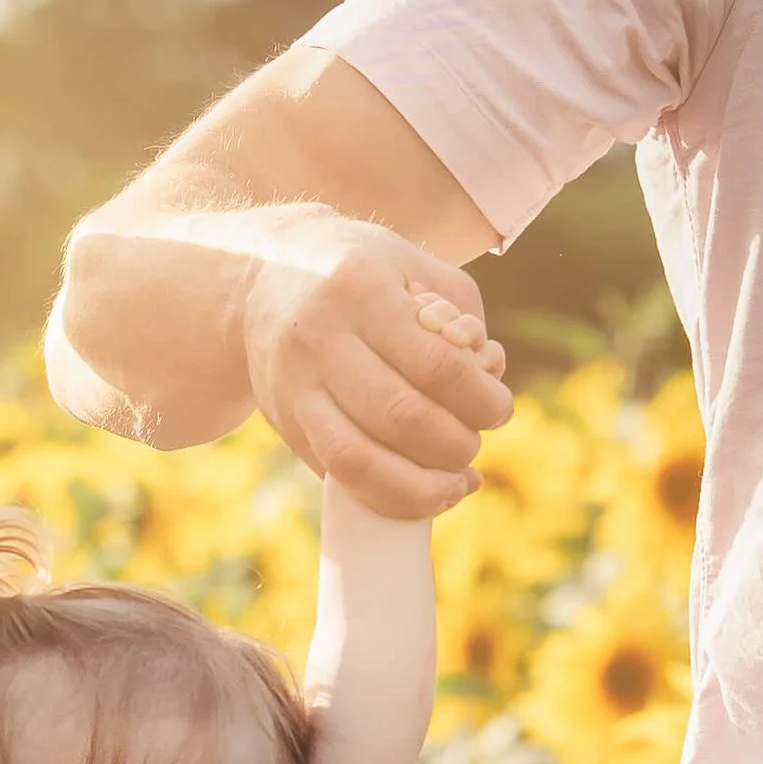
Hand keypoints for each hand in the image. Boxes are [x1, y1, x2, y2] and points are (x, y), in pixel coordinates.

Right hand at [239, 213, 513, 514]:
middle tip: (473, 444)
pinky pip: (338, 477)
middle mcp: (320, 338)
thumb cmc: (360, 274)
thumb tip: (489, 377)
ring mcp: (295, 387)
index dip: (479, 400)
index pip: (435, 364)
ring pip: (359, 461)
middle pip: (400, 417)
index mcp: (360, 289)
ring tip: (453, 485)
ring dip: (419, 488)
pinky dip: (385, 496)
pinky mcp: (286, 425)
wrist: (263, 280)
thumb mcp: (413, 266)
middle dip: (454, 445)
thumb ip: (460, 317)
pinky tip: (417, 495)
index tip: (499, 411)